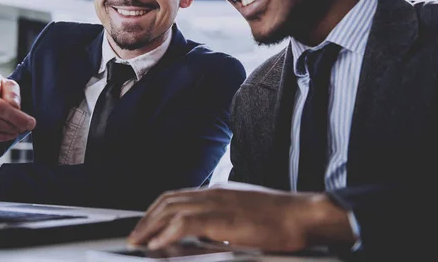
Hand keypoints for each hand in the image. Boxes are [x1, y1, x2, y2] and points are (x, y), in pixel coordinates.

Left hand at [128, 184, 353, 252]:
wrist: (302, 216)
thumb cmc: (280, 219)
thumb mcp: (244, 218)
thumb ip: (221, 224)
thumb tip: (203, 238)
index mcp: (217, 192)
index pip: (177, 196)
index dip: (157, 211)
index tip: (146, 226)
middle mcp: (213, 193)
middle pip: (168, 200)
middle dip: (147, 219)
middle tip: (134, 236)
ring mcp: (217, 202)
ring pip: (172, 209)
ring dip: (151, 226)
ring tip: (139, 241)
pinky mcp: (223, 217)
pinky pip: (186, 223)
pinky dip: (168, 233)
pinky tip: (158, 245)